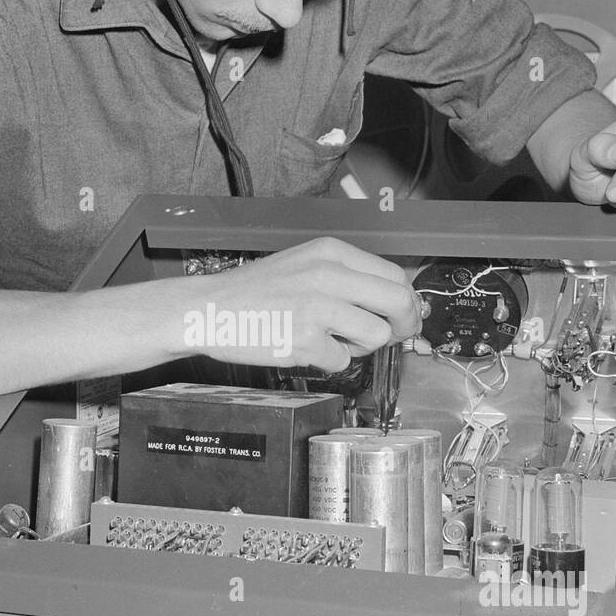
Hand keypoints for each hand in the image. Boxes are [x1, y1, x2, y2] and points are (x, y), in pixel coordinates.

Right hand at [175, 237, 423, 371]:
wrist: (209, 309)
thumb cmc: (256, 291)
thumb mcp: (304, 264)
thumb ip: (347, 277)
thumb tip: (395, 301)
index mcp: (331, 253)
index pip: (395, 276)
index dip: (406, 302)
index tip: (401, 317)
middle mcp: (329, 275)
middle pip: (399, 303)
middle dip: (404, 326)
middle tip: (393, 337)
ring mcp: (318, 308)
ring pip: (376, 336)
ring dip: (361, 346)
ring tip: (333, 340)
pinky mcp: (305, 340)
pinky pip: (342, 361)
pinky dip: (328, 362)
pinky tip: (305, 348)